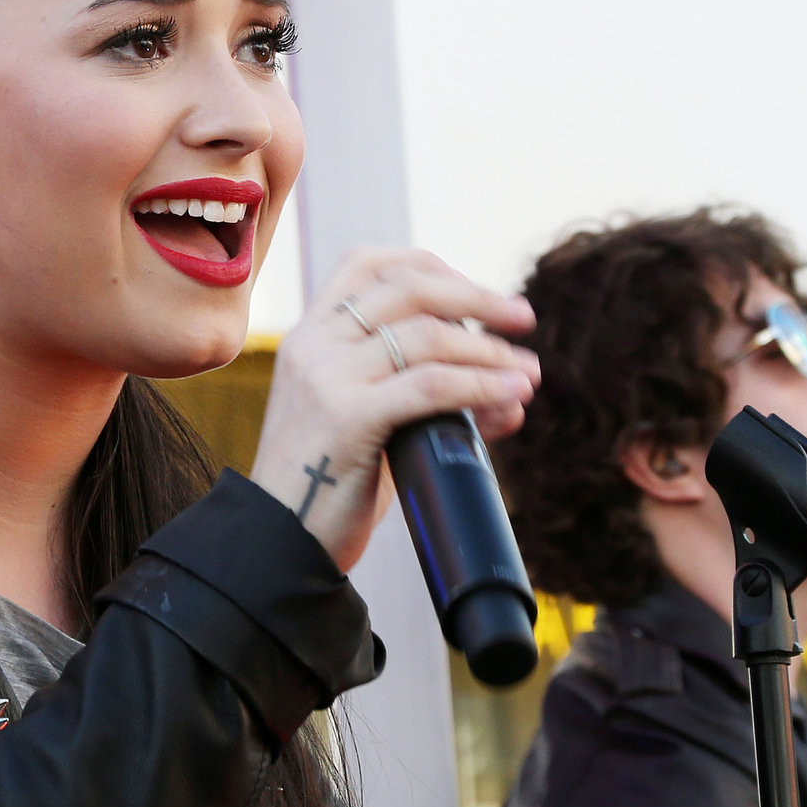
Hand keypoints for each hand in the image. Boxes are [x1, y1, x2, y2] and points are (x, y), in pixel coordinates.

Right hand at [251, 247, 536, 569]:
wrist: (278, 543)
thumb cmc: (327, 489)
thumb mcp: (369, 426)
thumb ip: (424, 400)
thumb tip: (512, 395)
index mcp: (307, 337)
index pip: (364, 263)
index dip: (427, 264)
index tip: (471, 289)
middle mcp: (313, 345)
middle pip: (408, 289)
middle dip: (477, 297)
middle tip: (525, 316)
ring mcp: (326, 377)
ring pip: (428, 336)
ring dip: (491, 350)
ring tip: (528, 372)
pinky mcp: (346, 416)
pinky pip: (432, 385)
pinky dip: (482, 386)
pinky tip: (511, 397)